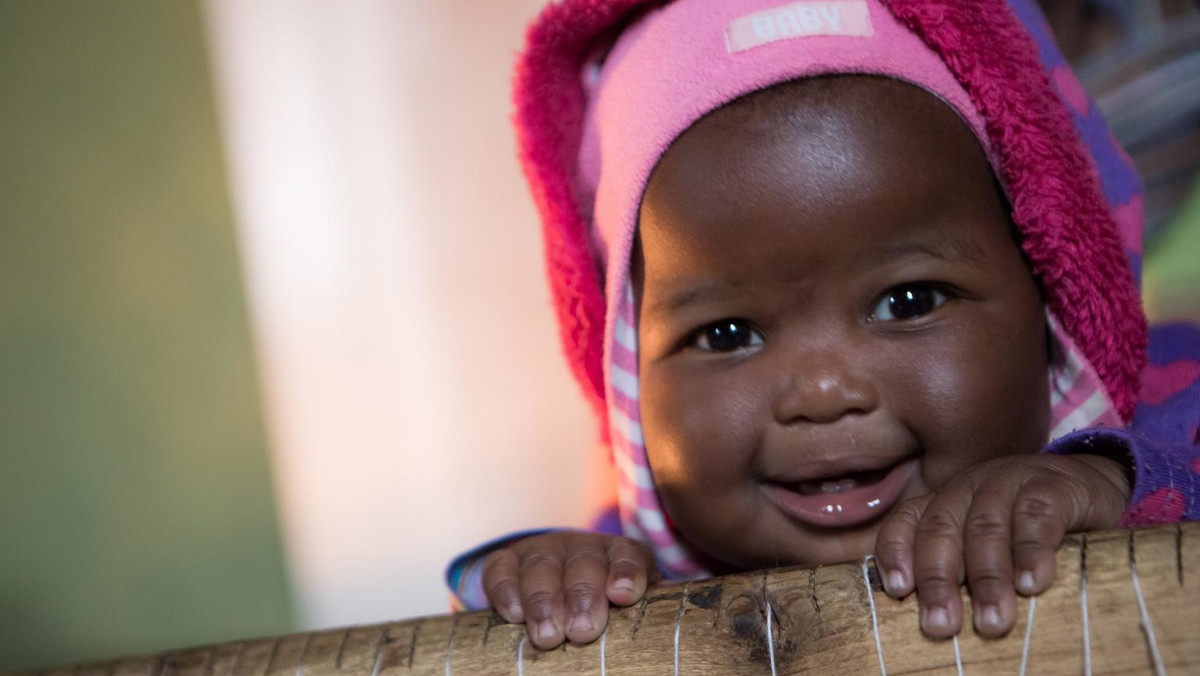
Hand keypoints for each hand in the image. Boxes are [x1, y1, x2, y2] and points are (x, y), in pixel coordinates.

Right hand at [482, 531, 657, 647]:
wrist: (554, 595)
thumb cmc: (603, 612)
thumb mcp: (628, 610)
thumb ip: (642, 614)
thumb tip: (664, 632)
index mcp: (619, 555)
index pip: (628, 556)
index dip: (626, 572)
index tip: (623, 595)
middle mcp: (581, 547)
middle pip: (584, 564)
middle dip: (582, 597)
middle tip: (582, 631)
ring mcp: (543, 551)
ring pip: (543, 568)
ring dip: (544, 602)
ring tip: (548, 635)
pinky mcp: (507, 560)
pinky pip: (501, 569)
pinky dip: (506, 590)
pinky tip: (513, 614)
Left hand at [873, 453, 1129, 638]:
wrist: (1093, 486)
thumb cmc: (1030, 532)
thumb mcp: (989, 548)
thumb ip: (961, 573)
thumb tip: (934, 625)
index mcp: (945, 503)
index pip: (906, 522)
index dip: (896, 553)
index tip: (898, 590)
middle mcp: (969, 488)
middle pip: (942, 530)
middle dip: (939, 580)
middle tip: (942, 626)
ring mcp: (1009, 480)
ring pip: (986, 527)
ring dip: (987, 578)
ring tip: (992, 622)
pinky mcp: (1054, 484)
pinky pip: (1037, 515)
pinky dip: (1032, 550)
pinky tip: (1033, 583)